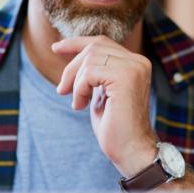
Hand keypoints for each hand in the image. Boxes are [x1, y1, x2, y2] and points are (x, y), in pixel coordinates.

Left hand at [52, 36, 157, 177]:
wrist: (130, 150)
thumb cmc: (115, 126)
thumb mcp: (102, 92)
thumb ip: (95, 72)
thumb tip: (72, 55)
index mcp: (135, 64)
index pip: (102, 42)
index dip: (76, 43)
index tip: (55, 48)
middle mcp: (138, 62)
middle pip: (93, 47)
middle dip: (72, 67)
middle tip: (62, 90)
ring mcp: (134, 68)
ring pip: (90, 58)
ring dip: (76, 82)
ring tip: (78, 103)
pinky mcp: (126, 78)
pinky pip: (90, 72)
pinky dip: (79, 89)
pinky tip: (81, 105)